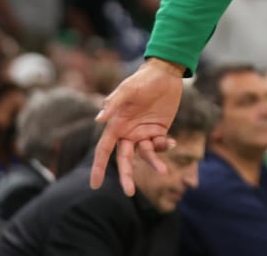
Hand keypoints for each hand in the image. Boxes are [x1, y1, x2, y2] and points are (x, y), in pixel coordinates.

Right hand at [91, 57, 184, 194]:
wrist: (165, 73)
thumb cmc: (142, 80)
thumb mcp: (128, 90)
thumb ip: (114, 103)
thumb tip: (98, 120)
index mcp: (117, 125)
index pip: (104, 150)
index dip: (99, 167)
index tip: (95, 185)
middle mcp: (128, 132)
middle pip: (124, 159)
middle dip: (126, 175)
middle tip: (129, 192)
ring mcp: (144, 132)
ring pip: (145, 154)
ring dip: (153, 163)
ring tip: (163, 171)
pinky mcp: (159, 129)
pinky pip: (159, 145)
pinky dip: (165, 147)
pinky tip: (172, 142)